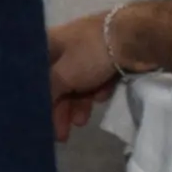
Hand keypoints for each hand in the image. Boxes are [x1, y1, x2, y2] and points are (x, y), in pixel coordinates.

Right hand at [46, 10, 124, 143]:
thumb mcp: (62, 75)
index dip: (38, 99)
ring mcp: (87, 51)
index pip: (36, 76)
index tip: (41, 121)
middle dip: (60, 108)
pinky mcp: (107, 58)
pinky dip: (97, 90)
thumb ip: (48, 93)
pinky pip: (97, 79)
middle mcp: (64, 46)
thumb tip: (37, 107)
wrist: (134, 38)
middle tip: (63, 134)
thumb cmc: (90, 54)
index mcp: (48, 44)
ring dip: (78, 104)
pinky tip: (102, 96)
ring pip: (78, 83)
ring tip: (82, 122)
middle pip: (57, 82)